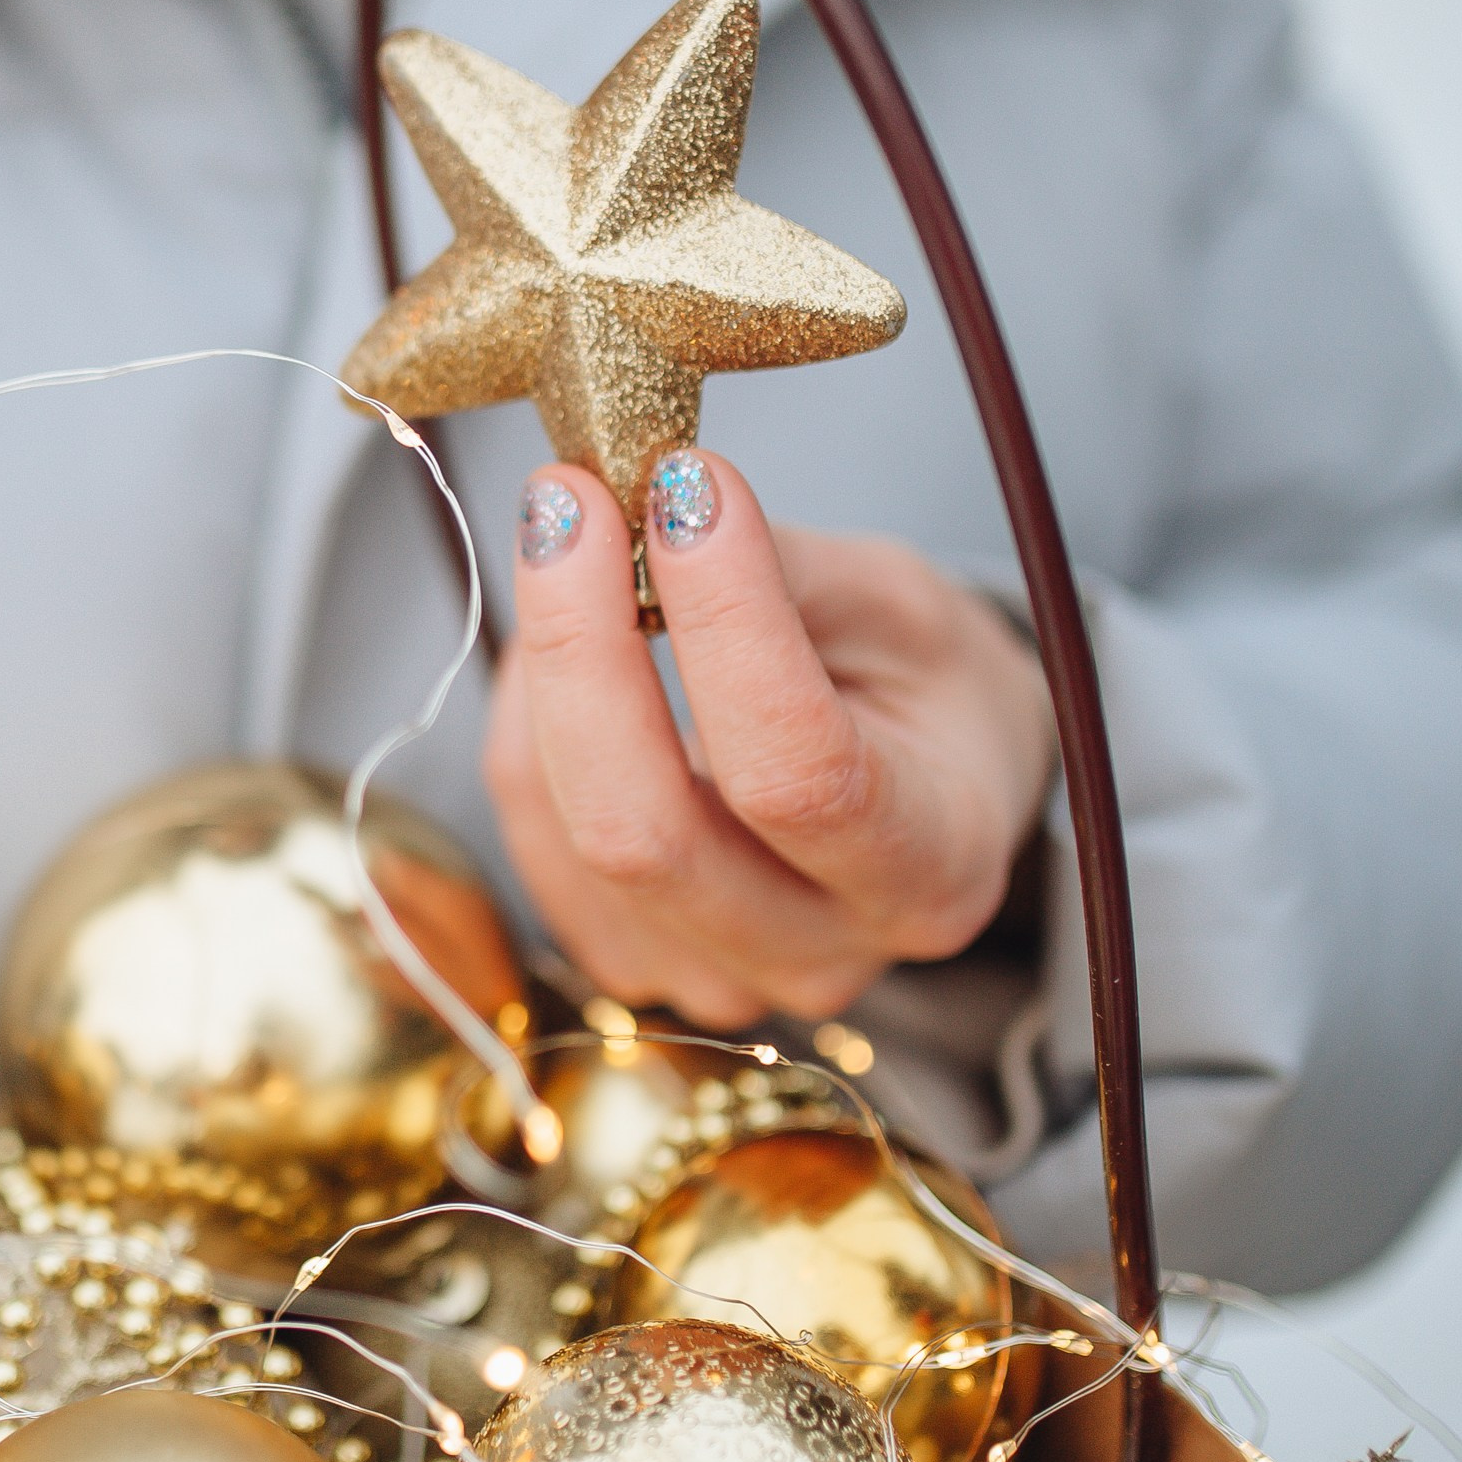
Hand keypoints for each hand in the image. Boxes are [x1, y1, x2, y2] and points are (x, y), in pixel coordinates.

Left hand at [485, 452, 1055, 1030]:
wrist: (929, 787)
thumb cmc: (927, 687)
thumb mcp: (902, 604)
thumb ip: (786, 568)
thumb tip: (657, 508)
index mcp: (931, 870)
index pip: (796, 771)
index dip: (725, 623)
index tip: (686, 484)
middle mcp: (819, 956)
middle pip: (645, 832)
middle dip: (582, 647)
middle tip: (566, 501)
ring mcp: (714, 977)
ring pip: (564, 828)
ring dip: (547, 667)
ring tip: (576, 547)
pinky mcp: (629, 959)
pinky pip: (530, 834)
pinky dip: (530, 720)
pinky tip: (571, 644)